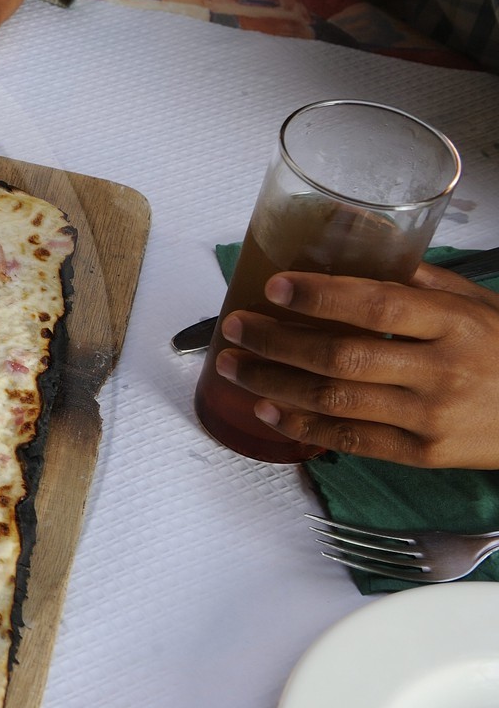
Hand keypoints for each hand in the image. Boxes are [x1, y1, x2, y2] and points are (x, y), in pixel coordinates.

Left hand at [215, 264, 498, 467]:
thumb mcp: (479, 305)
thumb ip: (423, 282)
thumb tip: (362, 252)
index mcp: (456, 322)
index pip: (377, 305)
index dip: (320, 297)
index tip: (273, 287)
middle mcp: (442, 370)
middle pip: (342, 355)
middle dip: (276, 341)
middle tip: (235, 327)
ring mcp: (430, 417)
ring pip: (335, 400)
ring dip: (273, 384)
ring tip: (234, 367)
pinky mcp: (423, 455)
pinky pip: (349, 440)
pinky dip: (301, 425)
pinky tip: (267, 410)